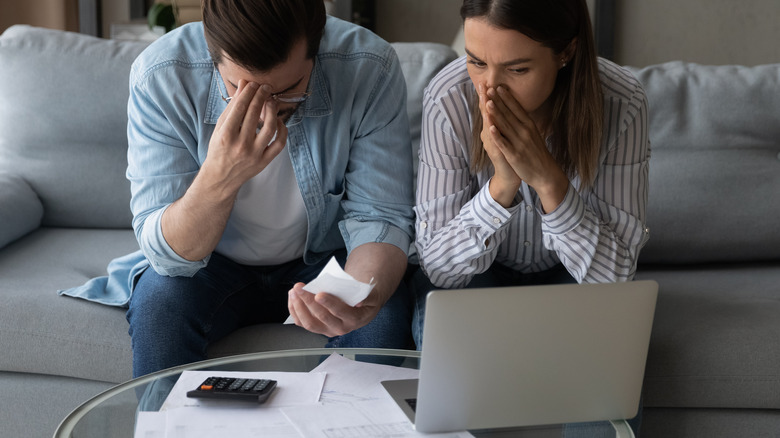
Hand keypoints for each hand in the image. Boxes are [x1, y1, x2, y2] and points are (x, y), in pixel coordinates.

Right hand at [202, 80, 287, 193]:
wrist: (221, 177)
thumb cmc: (219, 149)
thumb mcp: (220, 127)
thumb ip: (232, 106)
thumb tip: (243, 84)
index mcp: (226, 135)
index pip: (240, 107)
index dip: (249, 92)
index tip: (253, 83)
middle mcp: (240, 144)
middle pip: (255, 114)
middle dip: (261, 96)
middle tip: (265, 87)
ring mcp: (254, 154)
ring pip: (270, 128)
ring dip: (273, 111)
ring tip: (272, 101)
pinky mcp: (264, 161)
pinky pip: (279, 144)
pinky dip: (282, 130)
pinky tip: (279, 121)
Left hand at [287, 283, 381, 336]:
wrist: (361, 309)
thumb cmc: (364, 299)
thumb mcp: (372, 296)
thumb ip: (367, 297)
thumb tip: (359, 302)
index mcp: (354, 319)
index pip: (340, 312)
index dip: (329, 303)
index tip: (319, 294)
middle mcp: (340, 328)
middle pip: (321, 317)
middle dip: (308, 301)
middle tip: (300, 287)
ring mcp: (327, 330)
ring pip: (309, 323)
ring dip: (298, 307)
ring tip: (293, 291)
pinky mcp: (318, 328)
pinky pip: (302, 323)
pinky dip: (294, 310)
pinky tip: (292, 297)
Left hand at [485, 85, 568, 212]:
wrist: (546, 173)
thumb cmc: (537, 152)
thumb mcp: (533, 133)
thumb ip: (524, 122)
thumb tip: (517, 110)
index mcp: (529, 125)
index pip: (516, 108)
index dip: (506, 97)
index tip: (498, 86)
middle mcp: (525, 131)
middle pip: (509, 114)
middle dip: (498, 101)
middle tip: (488, 88)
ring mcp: (520, 143)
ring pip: (505, 126)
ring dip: (496, 114)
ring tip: (487, 102)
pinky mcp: (515, 155)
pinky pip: (504, 144)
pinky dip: (498, 135)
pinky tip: (490, 128)